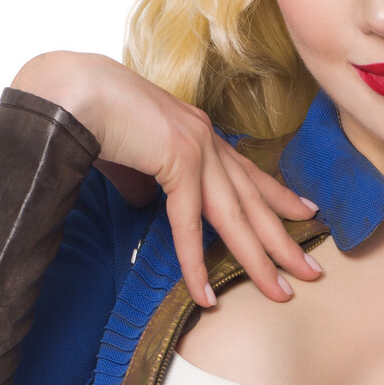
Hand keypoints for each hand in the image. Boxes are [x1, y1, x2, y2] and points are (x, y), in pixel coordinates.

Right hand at [10, 51, 321, 308]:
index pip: (248, 171)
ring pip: (236, 217)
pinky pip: (189, 224)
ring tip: (281, 293)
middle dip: (285, 240)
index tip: (308, 211)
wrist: (70, 89)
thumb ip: (146, 183)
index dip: (280, 194)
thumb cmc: (89, 115)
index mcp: (198, 131)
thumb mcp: (130, 157)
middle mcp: (206, 137)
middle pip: (254, 201)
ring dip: (259, 260)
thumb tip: (144, 208)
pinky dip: (195, 263)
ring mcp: (196, 147)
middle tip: (313, 271)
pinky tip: (206, 296)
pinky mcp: (177, 159)